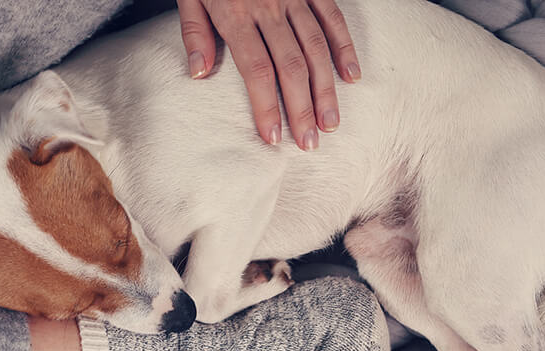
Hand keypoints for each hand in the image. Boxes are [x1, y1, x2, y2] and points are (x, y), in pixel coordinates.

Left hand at [177, 0, 360, 149]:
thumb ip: (195, 32)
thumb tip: (200, 73)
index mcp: (236, 16)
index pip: (257, 70)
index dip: (267, 106)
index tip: (274, 136)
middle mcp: (270, 9)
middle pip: (292, 66)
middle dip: (302, 107)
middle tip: (309, 143)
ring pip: (316, 47)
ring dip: (325, 88)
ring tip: (330, 123)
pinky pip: (332, 16)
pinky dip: (343, 46)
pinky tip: (350, 76)